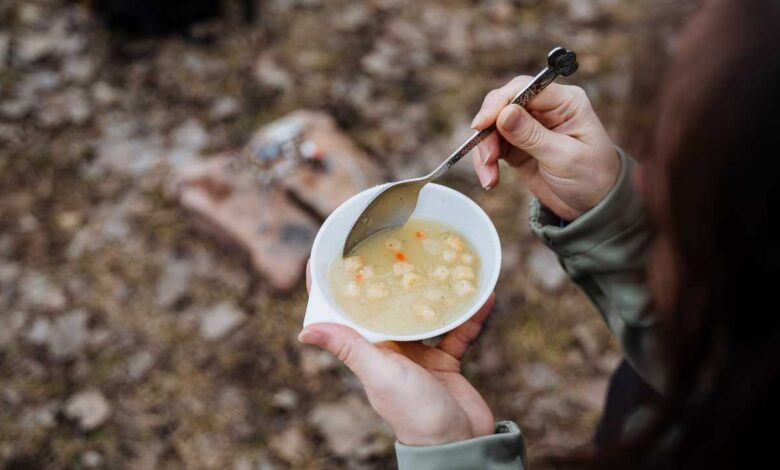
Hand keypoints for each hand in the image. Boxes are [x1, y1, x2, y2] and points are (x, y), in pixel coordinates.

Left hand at [299, 262, 495, 445]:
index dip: (337, 284)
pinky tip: (485, 295)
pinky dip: (471, 315)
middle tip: (395, 241)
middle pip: (386, 305)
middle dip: (390, 277)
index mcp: (368, 350)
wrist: (458, 444)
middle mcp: (390, 349)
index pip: (345, 311)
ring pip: (424, 312)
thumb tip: (303, 333)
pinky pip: (459, 330)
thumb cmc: (413, 411)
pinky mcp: (446, 360)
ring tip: (444, 262)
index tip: (334, 249)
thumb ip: (350, 348)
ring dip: (434, 290)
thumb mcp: (380, 374)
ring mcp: (418, 354)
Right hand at [471, 76, 619, 220]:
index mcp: (565, 102)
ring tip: (489, 178)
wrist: (594, 206)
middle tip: (487, 158)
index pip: (525, 89)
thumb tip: (503, 113)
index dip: (499, 103)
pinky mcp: (518, 145)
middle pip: (503, 104)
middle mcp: (545, 109)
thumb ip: (533, 135)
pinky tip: (490, 180)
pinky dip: (486, 162)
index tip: (480, 125)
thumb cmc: (592, 178)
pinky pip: (493, 145)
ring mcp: (530, 126)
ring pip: (493, 126)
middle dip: (488, 130)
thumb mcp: (564, 158)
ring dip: (484, 150)